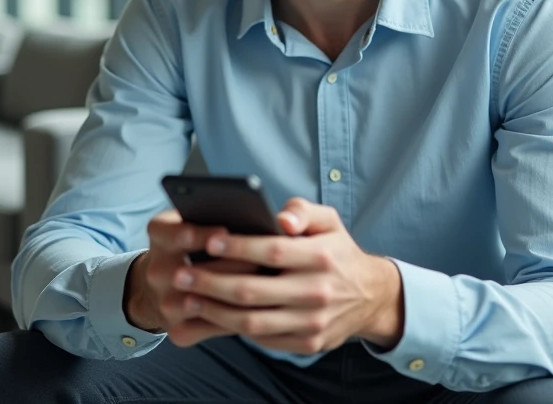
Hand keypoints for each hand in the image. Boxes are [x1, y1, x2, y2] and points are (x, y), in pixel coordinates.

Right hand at [123, 210, 258, 335]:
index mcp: (160, 234)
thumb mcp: (194, 219)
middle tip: (263, 260)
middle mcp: (156, 271)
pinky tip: (258, 307)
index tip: (228, 231)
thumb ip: (216, 214)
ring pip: (204, 302)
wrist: (162, 285)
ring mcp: (165, 303)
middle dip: (232, 265)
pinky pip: (211, 326)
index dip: (206, 235)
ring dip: (236, 295)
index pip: (180, 233)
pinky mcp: (177, 331)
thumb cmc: (192, 243)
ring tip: (266, 284)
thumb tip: (257, 219)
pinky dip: (236, 317)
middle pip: (195, 271)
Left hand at [166, 198, 403, 354]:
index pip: (273, 251)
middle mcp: (318, 292)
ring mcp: (312, 323)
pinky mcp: (307, 344)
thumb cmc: (338, 253)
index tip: (209, 241)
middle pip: (253, 291)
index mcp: (322, 257)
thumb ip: (303, 210)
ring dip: (214, 311)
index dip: (238, 247)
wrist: (370, 297)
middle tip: (182, 274)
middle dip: (211, 283)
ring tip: (188, 298)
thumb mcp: (330, 221)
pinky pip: (262, 339)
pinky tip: (212, 315)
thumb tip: (281, 217)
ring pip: (252, 321)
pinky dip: (233, 329)